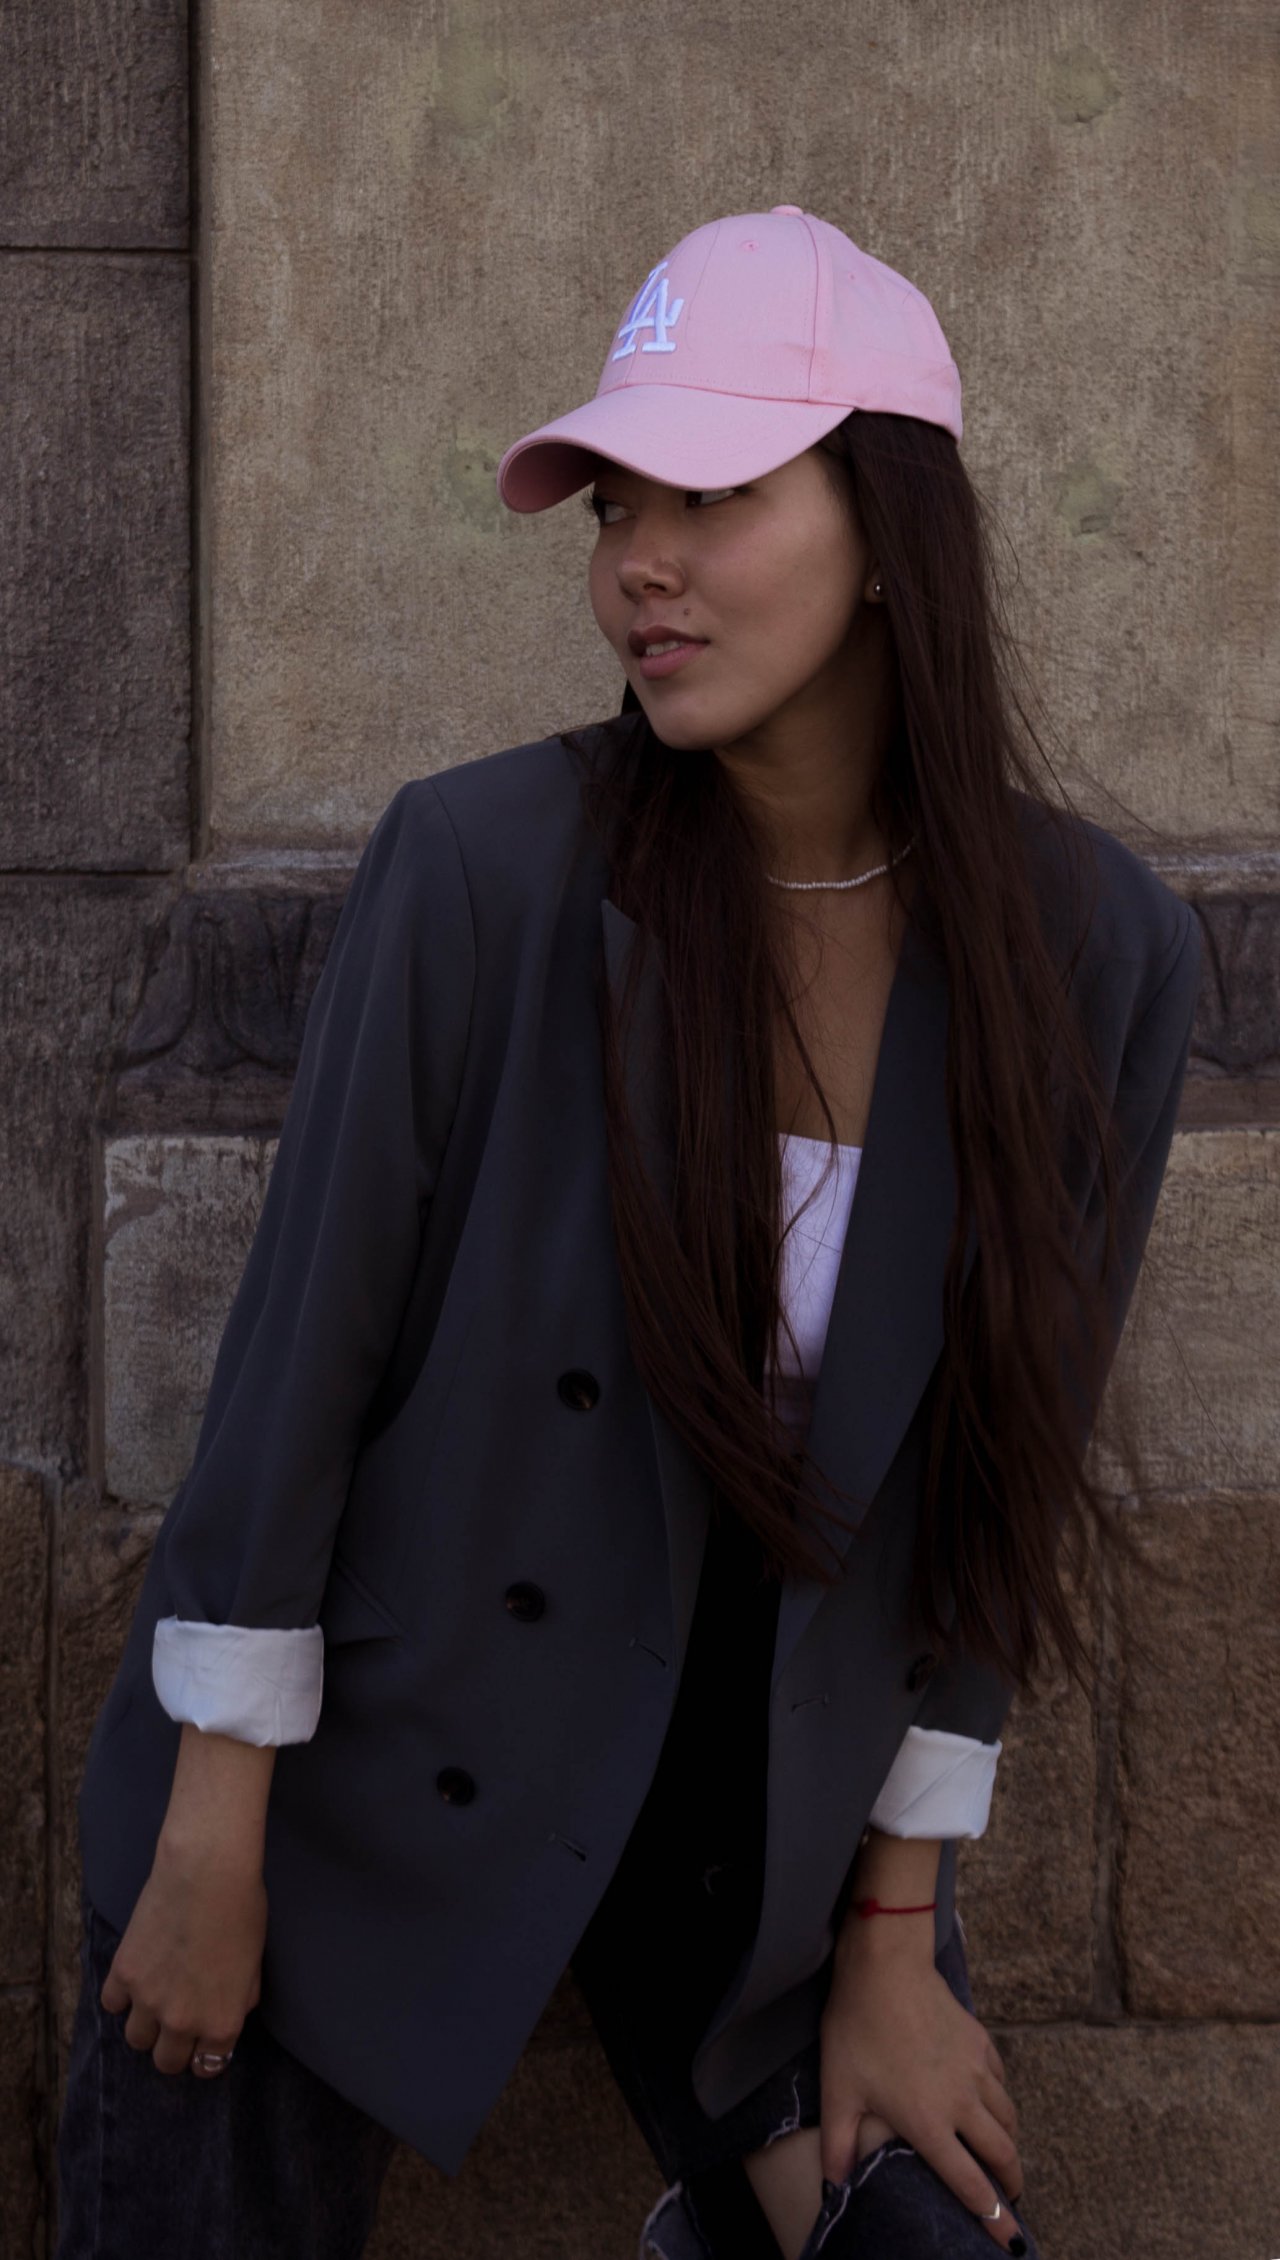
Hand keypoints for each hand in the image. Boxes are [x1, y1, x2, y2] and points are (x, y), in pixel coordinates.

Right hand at [99, 1832, 268, 2077]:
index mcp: (221, 2023)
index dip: (204, 2054)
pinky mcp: (124, 1974)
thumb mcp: (255, 1962)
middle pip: (166, 2062)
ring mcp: (149, 2000)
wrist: (206, 1872)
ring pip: (136, 2040)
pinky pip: (113, 2004)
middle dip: (173, 2047)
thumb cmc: (242, 1909)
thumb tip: (232, 2011)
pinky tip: (135, 1976)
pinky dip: (121, 1995)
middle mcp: (183, 2021)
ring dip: (145, 2024)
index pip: (206, 2066)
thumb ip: (241, 1997)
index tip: (201, 2041)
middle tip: (176, 2023)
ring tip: (154, 1999)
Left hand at [818, 1933, 1024, 2248]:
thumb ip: (838, 2145)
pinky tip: (989, 2098)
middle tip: (1010, 2198)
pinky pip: (1000, 2080)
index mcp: (929, 2123)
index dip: (992, 2218)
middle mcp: (962, 2102)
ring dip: (1008, 2140)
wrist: (885, 1967)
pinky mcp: (979, 2041)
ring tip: (1000, 2151)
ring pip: (1008, 2116)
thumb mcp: (839, 2090)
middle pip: (1003, 2153)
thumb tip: (832, 2186)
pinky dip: (1000, 2098)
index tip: (1010, 2241)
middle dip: (1011, 2183)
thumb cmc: (857, 2028)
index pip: (969, 2184)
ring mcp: (975, 2069)